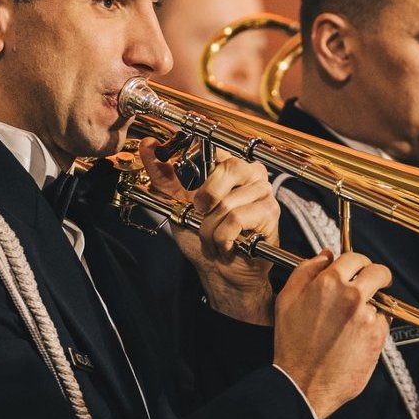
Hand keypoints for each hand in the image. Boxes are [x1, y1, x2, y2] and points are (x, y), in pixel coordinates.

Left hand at [140, 142, 277, 324]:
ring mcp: (264, 193)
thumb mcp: (177, 204)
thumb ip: (163, 177)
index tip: (187, 186)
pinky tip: (227, 245)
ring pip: (228, 202)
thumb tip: (148, 147)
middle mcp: (252, 174)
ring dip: (211, 228)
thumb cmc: (203, 238)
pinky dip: (223, 237)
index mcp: (231, 166)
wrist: (220, 272)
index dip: (199, 162)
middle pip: (229, 168)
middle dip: (206, 197)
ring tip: (213, 239)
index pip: (216, 149)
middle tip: (200, 213)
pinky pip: (237, 219)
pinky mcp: (270, 213)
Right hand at [273, 251, 391, 418]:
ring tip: (352, 323)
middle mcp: (351, 296)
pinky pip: (384, 322)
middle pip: (378, 272)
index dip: (358, 263)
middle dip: (378, 276)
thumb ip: (306, 271)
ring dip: (372, 305)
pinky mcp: (377, 335)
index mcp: (328, 283)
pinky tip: (357, 337)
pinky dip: (376, 326)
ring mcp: (367, 315)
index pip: (355, 257)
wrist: (303, 383)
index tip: (359, 269)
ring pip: (380, 299)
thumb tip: (324, 256)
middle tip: (374, 284)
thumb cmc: (293, 346)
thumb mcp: (287, 300)